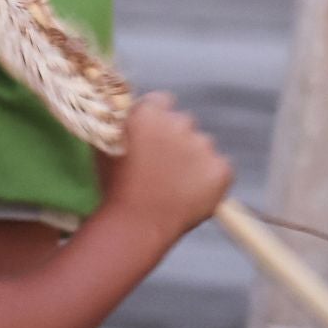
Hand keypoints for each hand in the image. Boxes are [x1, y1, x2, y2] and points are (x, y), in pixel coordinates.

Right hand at [99, 92, 232, 234]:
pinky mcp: (221, 169)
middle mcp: (180, 122)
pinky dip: (209, 180)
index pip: (163, 102)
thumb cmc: (114, 188)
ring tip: (173, 188)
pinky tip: (189, 197)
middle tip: (162, 169)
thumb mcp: (105, 146)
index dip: (157, 121)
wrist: (135, 225)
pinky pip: (220, 169)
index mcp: (151, 111)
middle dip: (176, 141)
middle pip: (184, 123)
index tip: (153, 138)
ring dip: (194, 160)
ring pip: (203, 147)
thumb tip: (125, 110)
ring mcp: (203, 145)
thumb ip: (121, 122)